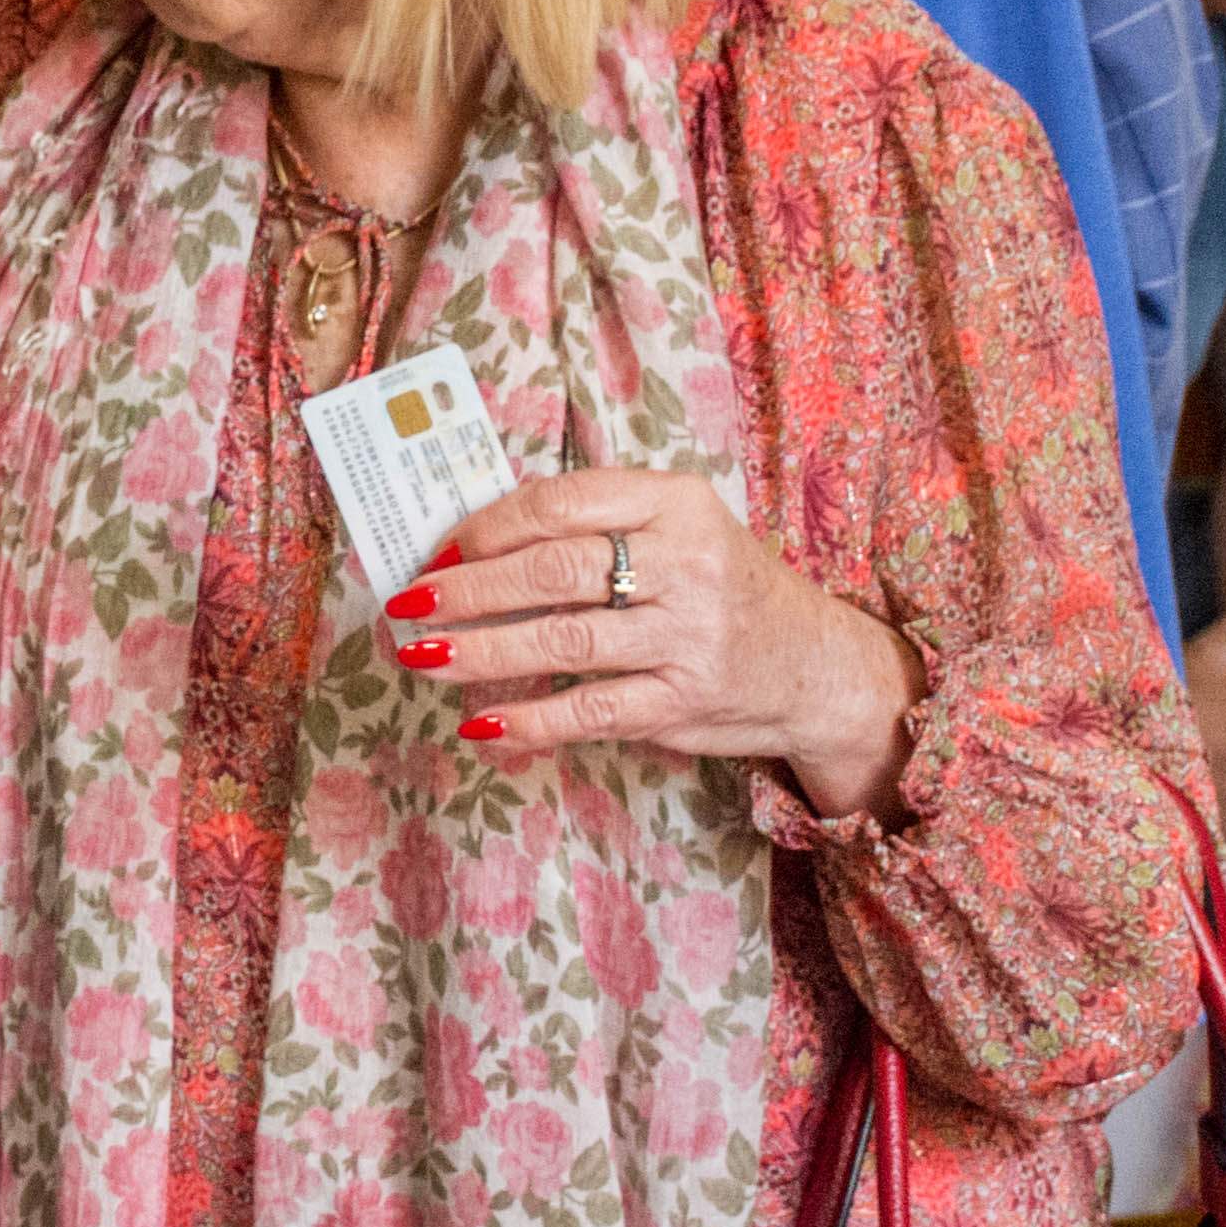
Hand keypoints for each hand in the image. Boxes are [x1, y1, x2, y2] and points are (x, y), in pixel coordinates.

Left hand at [399, 467, 920, 818]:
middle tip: (409, 600)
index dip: (489, 525)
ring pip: (563, 640)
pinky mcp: (683, 702)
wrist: (816, 665)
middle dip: (469, 587)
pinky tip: (481, 724)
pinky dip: (529, 721)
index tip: (439, 546)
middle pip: (555, 569)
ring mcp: (687, 636)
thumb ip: (598, 525)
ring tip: (421, 655)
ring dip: (480, 650)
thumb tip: (473, 542)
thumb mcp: (679, 529)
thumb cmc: (721, 587)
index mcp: (677, 502)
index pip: (564, 503)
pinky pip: (590, 711)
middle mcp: (686, 564)